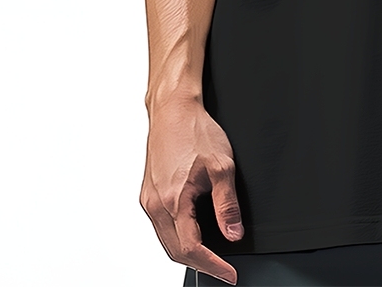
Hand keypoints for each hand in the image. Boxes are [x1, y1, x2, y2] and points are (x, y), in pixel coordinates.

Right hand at [139, 92, 243, 284]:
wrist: (173, 110)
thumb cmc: (195, 131)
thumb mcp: (222, 166)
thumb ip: (227, 204)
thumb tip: (233, 234)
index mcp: (173, 201)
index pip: (191, 249)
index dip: (213, 266)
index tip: (229, 274)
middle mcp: (155, 205)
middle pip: (175, 251)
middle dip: (200, 264)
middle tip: (223, 268)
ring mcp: (148, 200)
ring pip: (166, 240)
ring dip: (187, 252)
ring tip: (211, 255)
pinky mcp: (148, 193)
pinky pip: (161, 225)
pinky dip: (177, 236)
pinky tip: (192, 231)